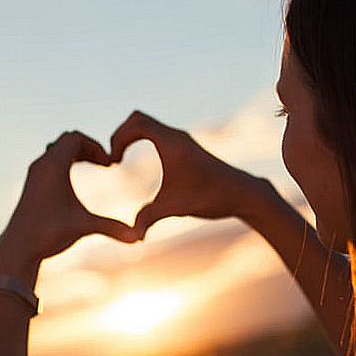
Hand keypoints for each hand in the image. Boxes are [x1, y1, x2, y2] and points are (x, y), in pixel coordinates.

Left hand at [0, 130, 138, 276]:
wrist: (18, 247)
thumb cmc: (49, 233)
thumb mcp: (84, 226)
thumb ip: (113, 228)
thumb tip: (138, 239)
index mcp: (54, 166)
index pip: (75, 137)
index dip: (96, 146)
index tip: (109, 164)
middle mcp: (42, 164)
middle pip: (67, 139)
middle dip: (88, 147)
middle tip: (104, 163)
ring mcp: (35, 173)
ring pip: (57, 149)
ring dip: (76, 153)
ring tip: (93, 166)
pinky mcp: (32, 183)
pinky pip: (50, 160)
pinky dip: (65, 162)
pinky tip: (75, 180)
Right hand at [110, 110, 260, 239]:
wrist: (241, 193)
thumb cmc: (211, 196)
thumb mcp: (176, 208)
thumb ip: (149, 219)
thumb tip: (132, 237)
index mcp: (172, 144)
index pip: (136, 124)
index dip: (118, 138)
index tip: (114, 163)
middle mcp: (176, 136)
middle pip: (138, 119)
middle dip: (120, 134)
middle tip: (114, 158)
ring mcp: (181, 140)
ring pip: (148, 125)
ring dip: (130, 136)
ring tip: (120, 159)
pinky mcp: (185, 148)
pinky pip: (157, 133)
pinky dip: (141, 140)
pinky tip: (140, 163)